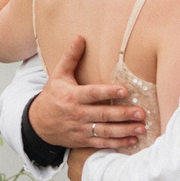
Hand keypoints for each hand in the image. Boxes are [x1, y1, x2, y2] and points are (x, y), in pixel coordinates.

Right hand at [30, 35, 146, 149]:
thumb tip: (80, 36)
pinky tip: (132, 141)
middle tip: (141, 112)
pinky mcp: (83, 141)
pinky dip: (118, 144)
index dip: (108, 93)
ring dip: (125, 131)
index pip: (93, 94)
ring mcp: (81, 129)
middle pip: (103, 115)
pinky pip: (102, 143)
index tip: (125, 91)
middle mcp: (77, 114)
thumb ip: (71, 57)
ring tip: (142, 128)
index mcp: (72, 96)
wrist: (38, 124)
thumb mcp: (58, 75)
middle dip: (124, 114)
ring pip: (105, 131)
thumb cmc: (52, 97)